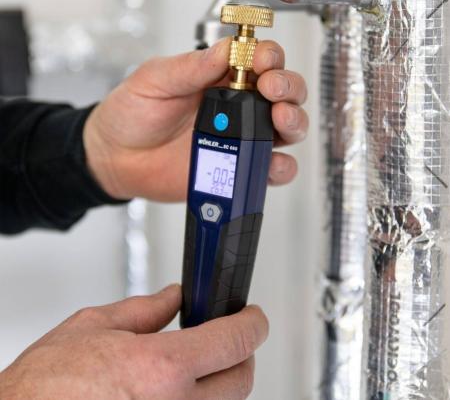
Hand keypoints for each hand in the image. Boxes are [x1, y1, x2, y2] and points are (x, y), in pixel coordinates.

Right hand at [0, 285, 268, 399]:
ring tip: (196, 364)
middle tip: (226, 337)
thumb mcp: (94, 326)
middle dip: (239, 353)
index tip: (252, 316)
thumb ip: (145, 308)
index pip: (235, 340)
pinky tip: (175, 392)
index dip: (252, 322)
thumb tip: (174, 297)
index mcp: (160, 369)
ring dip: (219, 382)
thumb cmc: (43, 388)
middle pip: (242, 378)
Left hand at [84, 39, 307, 200]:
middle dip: (288, 87)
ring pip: (286, 128)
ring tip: (280, 120)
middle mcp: (237, 107)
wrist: (117, 159)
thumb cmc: (131, 115)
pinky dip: (280, 167)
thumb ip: (190, 67)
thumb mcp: (155, 80)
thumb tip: (227, 49)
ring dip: (293, 122)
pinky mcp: (236, 167)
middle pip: (283, 92)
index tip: (262, 61)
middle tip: (272, 89)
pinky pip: (270, 168)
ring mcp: (239, 139)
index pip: (259, 60)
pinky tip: (270, 161)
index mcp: (220, 78)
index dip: (268, 57)